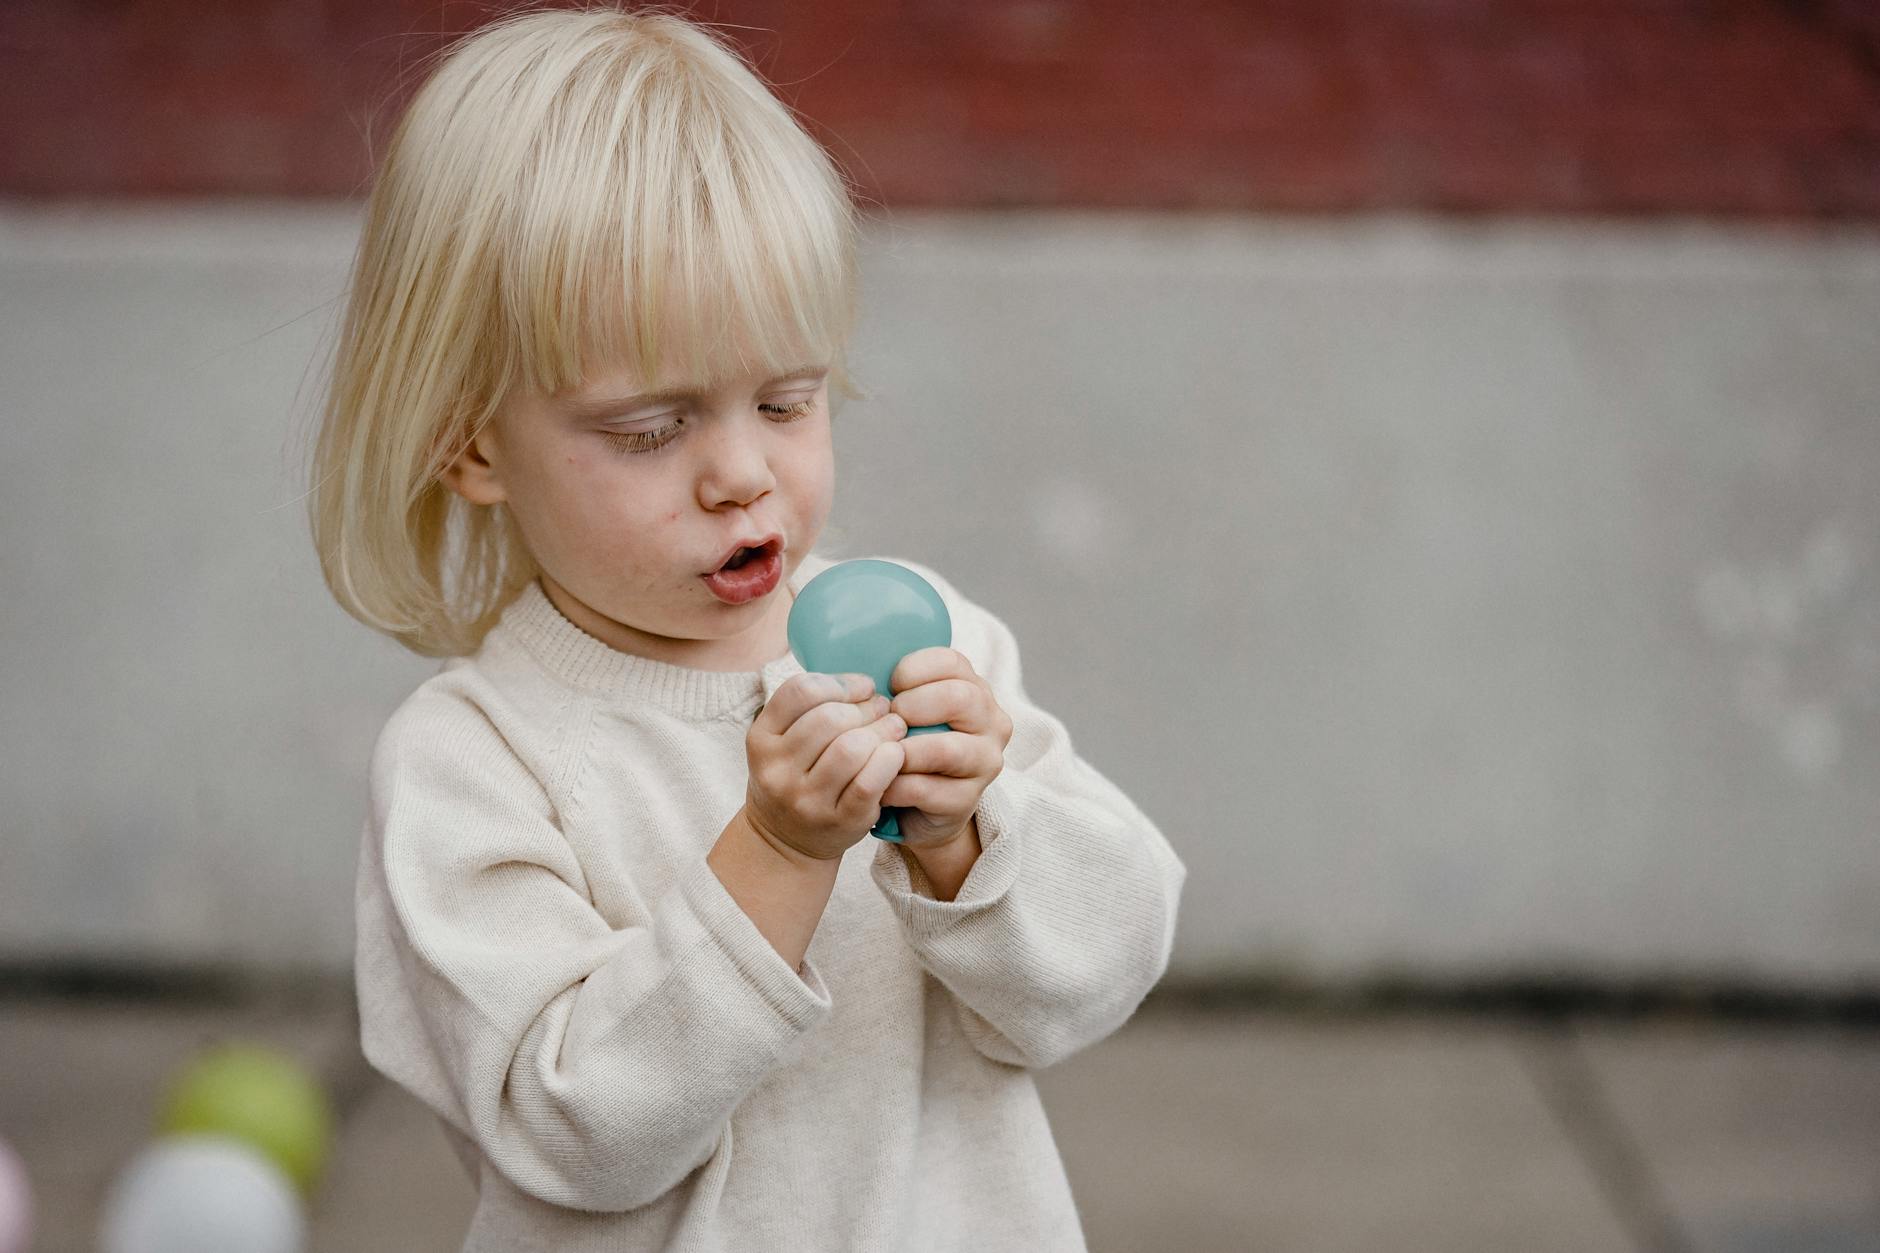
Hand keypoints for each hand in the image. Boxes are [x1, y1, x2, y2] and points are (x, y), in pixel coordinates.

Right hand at [744, 672, 908, 860]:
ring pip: (851, 749)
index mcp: (761, 739)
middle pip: (830, 718)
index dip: (841, 682)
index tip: (863, 687)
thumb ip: (811, 708)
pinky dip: (889, 762)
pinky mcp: (837, 821)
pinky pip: (869, 783)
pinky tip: (895, 754)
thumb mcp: (782, 740)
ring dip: (882, 731)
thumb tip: (866, 683)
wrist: (786, 841)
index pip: (800, 691)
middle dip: (866, 707)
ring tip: (894, 728)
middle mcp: (776, 770)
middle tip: (884, 708)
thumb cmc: (795, 776)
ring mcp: (805, 799)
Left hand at [883, 647, 1013, 848]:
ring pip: (945, 750)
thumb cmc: (910, 747)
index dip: (913, 669)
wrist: (921, 808)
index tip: (890, 687)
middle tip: (886, 722)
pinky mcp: (967, 800)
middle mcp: (991, 723)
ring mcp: (984, 763)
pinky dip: (894, 786)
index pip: (952, 663)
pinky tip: (878, 785)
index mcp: (976, 690)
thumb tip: (863, 677)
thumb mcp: (910, 711)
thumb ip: (898, 689)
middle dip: (911, 706)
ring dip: (901, 751)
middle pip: (959, 698)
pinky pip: (925, 789)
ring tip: (878, 754)